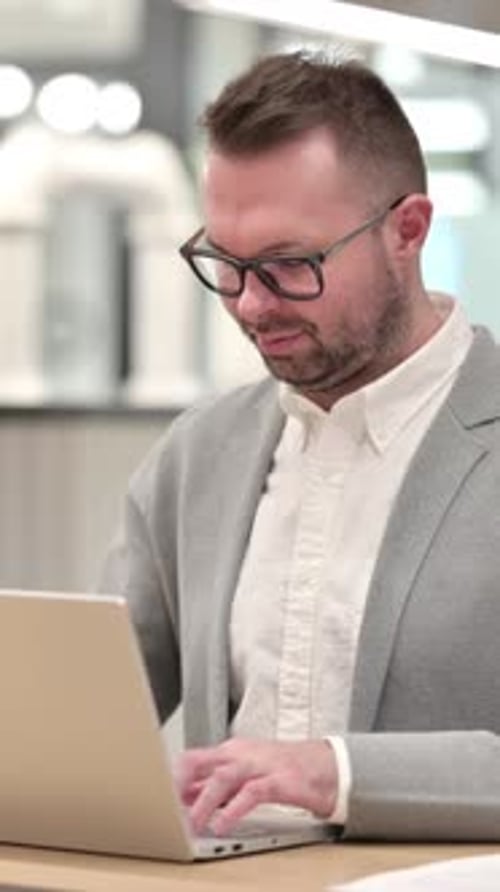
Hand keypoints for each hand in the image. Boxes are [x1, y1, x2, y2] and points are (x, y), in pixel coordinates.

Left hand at [175, 737, 337, 834]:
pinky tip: (223, 824)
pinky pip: (252, 793)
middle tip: (165, 806)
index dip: (171, 780)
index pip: (191, 760)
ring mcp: (259, 766)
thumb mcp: (243, 775)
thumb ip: (214, 785)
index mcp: (230, 752)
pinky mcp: (279, 781)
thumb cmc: (282, 771)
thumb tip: (183, 797)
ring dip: (204, 801)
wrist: (326, 767)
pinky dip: (234, 809)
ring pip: (223, 777)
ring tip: (193, 823)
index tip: (156, 799)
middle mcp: (241, 755)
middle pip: (200, 761)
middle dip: (179, 783)